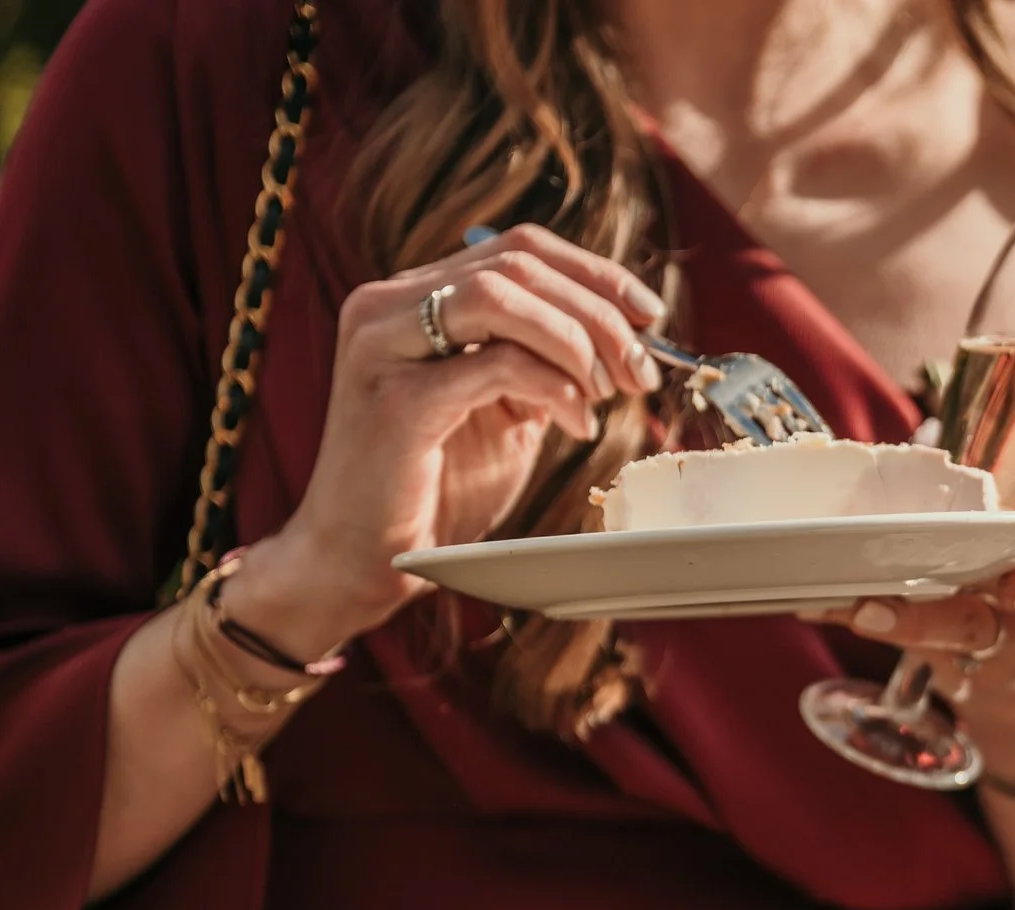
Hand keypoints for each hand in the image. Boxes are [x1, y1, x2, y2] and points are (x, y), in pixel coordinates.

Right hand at [234, 223, 665, 652]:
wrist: (365, 556)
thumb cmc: (438, 487)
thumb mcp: (505, 410)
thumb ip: (543, 363)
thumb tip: (622, 339)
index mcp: (413, 297)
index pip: (517, 249)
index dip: (594, 274)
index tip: (649, 316)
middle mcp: (387, 305)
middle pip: (518, 266)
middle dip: (599, 314)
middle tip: (641, 371)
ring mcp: (384, 345)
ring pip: (504, 297)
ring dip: (577, 341)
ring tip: (606, 393)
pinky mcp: (397, 399)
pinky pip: (497, 364)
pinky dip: (555, 388)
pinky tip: (577, 424)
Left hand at [819, 475, 1014, 787]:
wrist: (1014, 684)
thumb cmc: (1010, 581)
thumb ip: (984, 505)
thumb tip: (912, 442)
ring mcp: (1013, 651)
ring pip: (985, 636)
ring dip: (928, 623)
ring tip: (872, 609)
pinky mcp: (966, 680)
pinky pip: (923, 659)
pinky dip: (880, 631)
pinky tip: (839, 607)